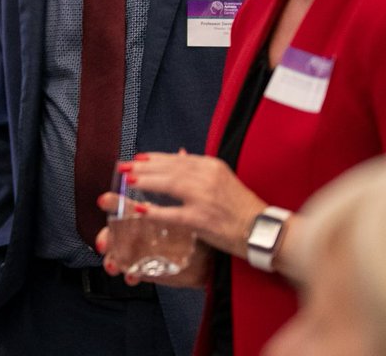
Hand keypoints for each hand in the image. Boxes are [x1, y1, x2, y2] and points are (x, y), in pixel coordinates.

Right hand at [94, 211, 212, 287]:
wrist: (211, 262)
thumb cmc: (196, 237)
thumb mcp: (182, 223)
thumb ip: (164, 217)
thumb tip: (147, 207)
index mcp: (146, 217)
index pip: (124, 207)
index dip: (112, 203)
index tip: (104, 201)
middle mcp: (138, 234)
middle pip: (113, 232)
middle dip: (105, 238)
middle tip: (103, 245)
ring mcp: (140, 253)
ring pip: (117, 253)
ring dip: (112, 259)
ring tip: (113, 266)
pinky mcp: (145, 270)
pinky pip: (131, 272)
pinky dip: (129, 275)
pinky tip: (132, 278)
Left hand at [113, 151, 266, 258]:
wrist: (263, 231)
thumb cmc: (241, 208)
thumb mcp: (222, 179)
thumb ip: (198, 167)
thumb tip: (179, 153)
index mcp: (212, 166)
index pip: (177, 158)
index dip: (154, 157)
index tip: (136, 158)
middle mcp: (208, 178)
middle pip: (169, 168)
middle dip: (143, 166)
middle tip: (122, 167)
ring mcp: (205, 198)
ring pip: (169, 185)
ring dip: (146, 181)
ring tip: (127, 180)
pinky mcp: (203, 219)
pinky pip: (174, 214)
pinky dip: (156, 211)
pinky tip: (141, 210)